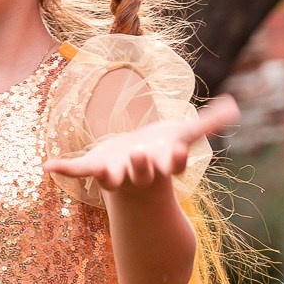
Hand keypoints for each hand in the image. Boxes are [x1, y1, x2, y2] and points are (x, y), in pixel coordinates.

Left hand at [43, 98, 237, 191]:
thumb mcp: (182, 135)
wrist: (133, 177)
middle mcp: (139, 172)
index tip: (178, 154)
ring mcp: (116, 173)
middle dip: (142, 165)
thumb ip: (208, 123)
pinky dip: (64, 168)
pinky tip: (48, 165)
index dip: (176, 160)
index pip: (173, 164)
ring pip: (113, 178)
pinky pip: (78, 170)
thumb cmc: (161, 152)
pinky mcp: (94, 168)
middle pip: (143, 172)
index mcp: (162, 163)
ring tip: (105, 171)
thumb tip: (236, 106)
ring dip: (110, 175)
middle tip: (141, 156)